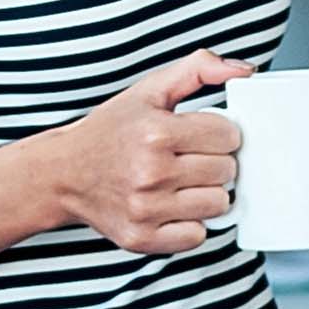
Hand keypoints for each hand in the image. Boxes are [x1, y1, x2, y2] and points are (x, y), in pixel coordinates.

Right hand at [27, 52, 250, 253]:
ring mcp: (146, 209)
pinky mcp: (142, 238)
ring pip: (218, 204)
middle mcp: (150, 172)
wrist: (63, 174)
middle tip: (190, 158)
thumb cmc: (111, 131)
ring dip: (207, 192)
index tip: (201, 135)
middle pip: (227, 170)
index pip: (228, 135)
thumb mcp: (150, 90)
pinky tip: (172, 206)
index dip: (220, 133)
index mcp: (156, 133)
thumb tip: (245, 71)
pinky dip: (191, 223)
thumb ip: (198, 69)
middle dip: (215, 161)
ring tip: (183, 182)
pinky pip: (198, 235)